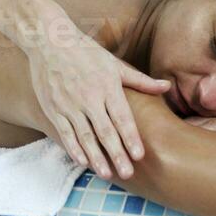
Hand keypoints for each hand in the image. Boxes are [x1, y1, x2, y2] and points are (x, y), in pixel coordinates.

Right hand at [25, 21, 171, 178]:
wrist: (49, 40)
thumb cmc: (85, 51)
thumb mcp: (114, 63)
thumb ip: (140, 80)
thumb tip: (166, 86)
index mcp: (107, 85)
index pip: (122, 116)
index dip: (131, 137)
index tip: (139, 155)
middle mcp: (89, 96)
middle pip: (105, 131)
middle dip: (116, 154)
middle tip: (127, 173)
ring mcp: (69, 103)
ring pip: (85, 135)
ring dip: (96, 157)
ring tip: (106, 174)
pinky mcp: (54, 107)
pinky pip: (65, 132)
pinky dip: (73, 148)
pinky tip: (82, 161)